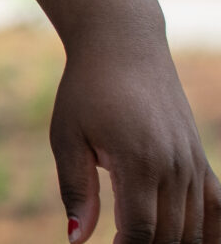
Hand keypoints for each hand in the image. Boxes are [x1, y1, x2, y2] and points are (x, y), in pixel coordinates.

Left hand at [52, 27, 219, 242]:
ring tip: (141, 241)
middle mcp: (174, 167)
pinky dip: (211, 232)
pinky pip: (219, 208)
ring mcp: (193, 164)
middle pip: (171, 234)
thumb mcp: (67, 136)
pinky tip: (195, 241)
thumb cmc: (87, 90)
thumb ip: (75, 190)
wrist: (124, 47)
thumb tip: (77, 239)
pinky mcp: (200, 160)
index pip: (141, 229)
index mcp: (138, 161)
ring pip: (196, 227)